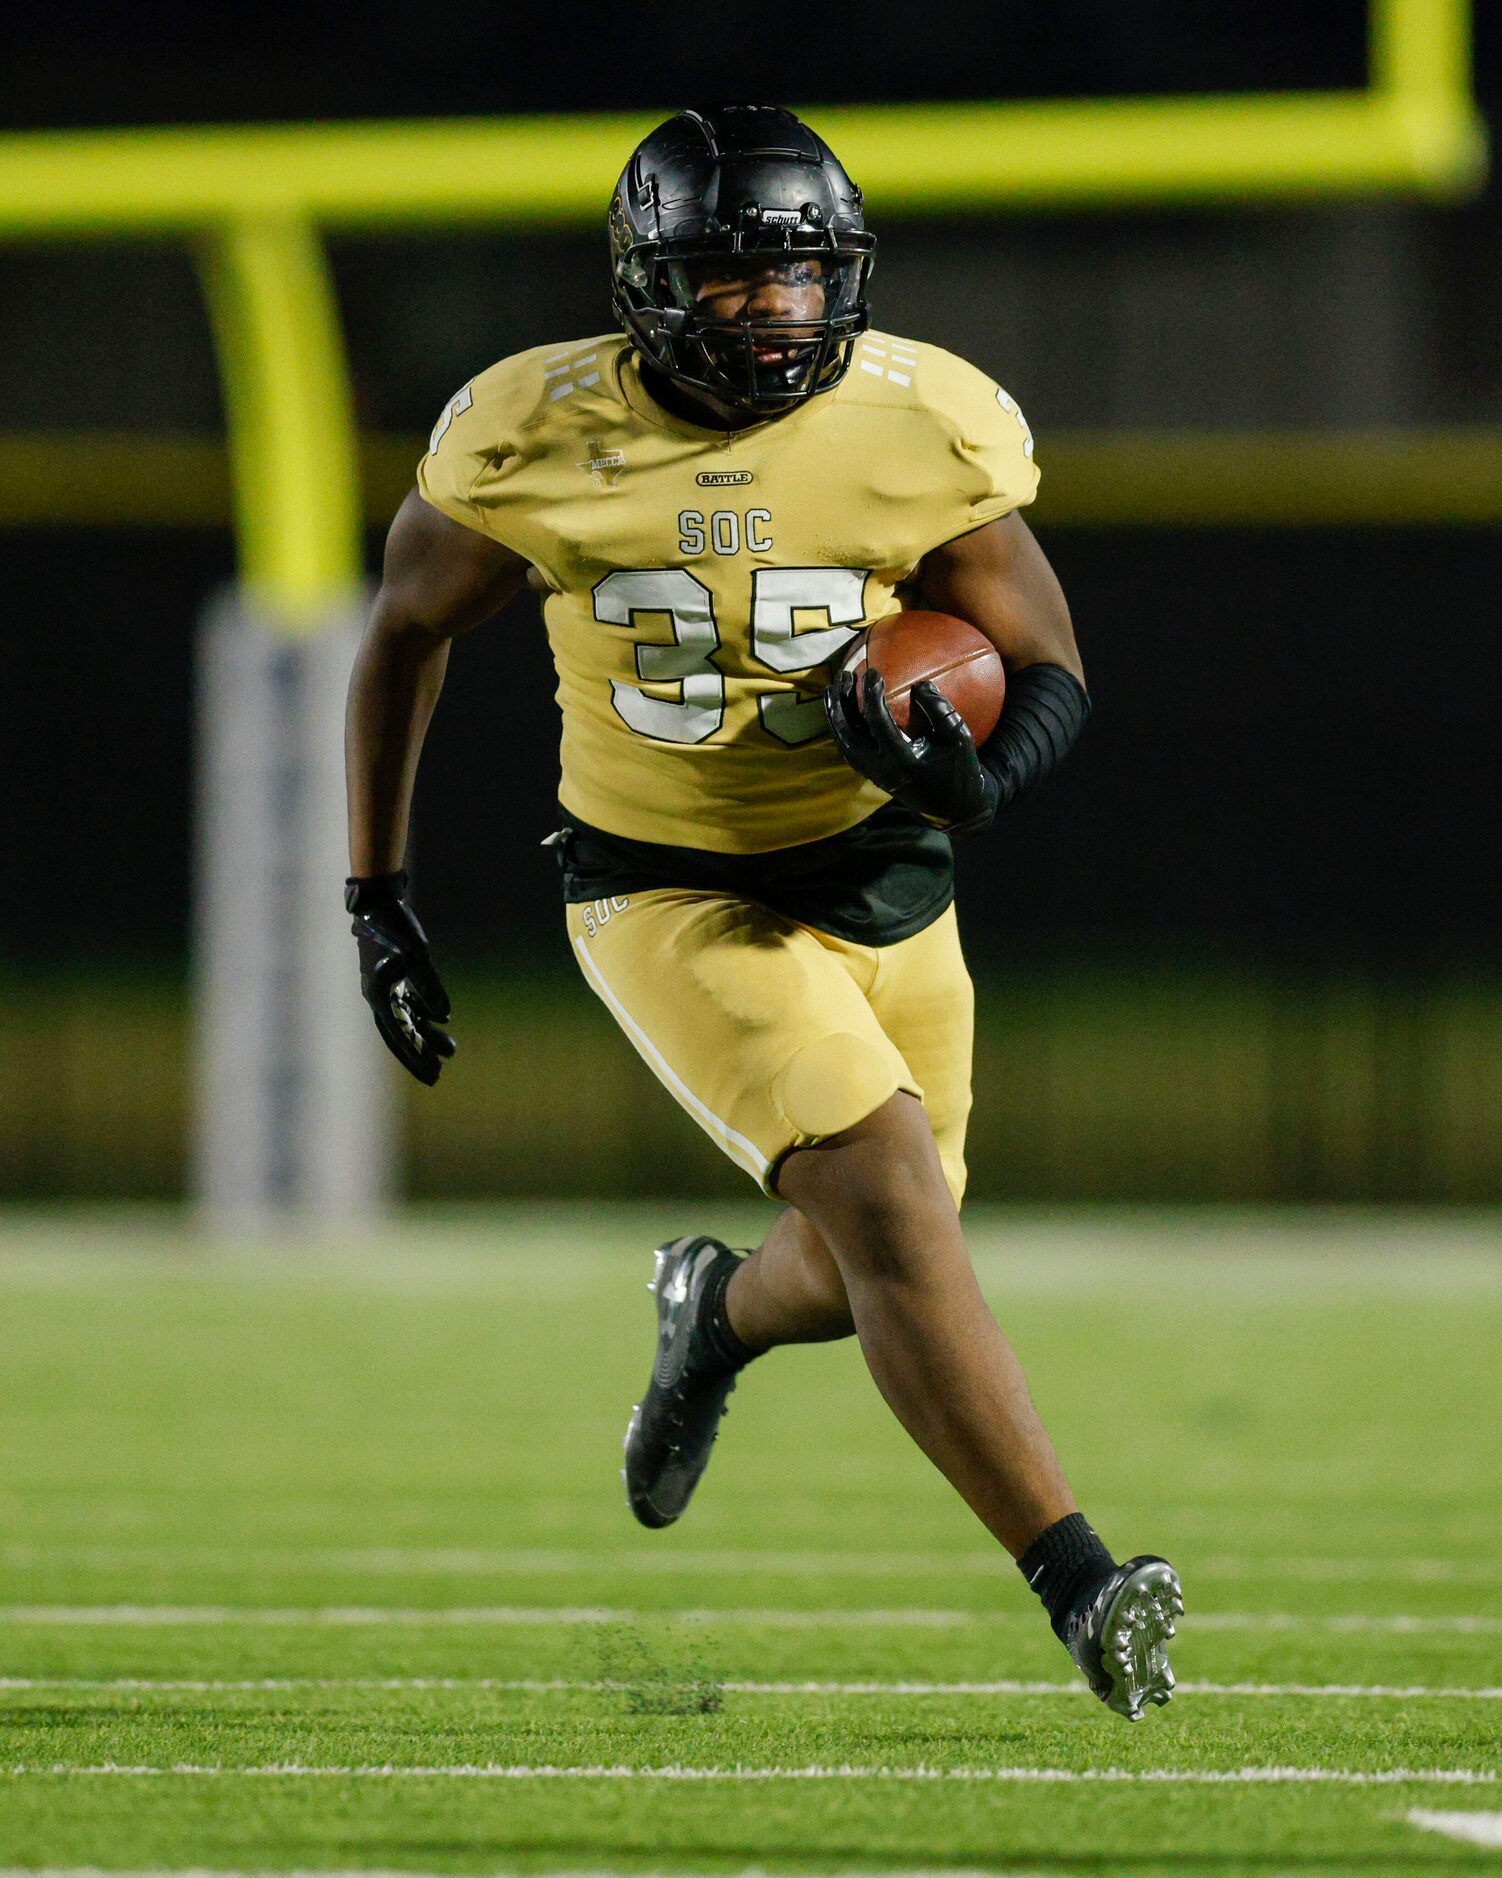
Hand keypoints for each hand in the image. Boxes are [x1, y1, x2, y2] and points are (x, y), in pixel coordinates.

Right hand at [345, 874, 455, 1084]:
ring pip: (407, 1019)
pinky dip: (423, 1013)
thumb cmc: (393, 925)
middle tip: (439, 1075)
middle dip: (419, 1055)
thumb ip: (428, 984)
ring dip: (426, 1035)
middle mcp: (379, 995)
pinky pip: (408, 1003)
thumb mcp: (414, 952)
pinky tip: (442, 1019)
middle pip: (401, 1034)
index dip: (415, 1057)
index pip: (399, 1035)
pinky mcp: (393, 976)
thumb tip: (445, 1015)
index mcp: (379, 994)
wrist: (377, 901)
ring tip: (450, 1050)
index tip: (433, 1074)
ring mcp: (385, 986)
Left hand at [825, 670, 998, 835]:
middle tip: (843, 675)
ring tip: (832, 688)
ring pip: (843, 742)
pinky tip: (842, 710)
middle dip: (841, 703)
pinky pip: (848, 750)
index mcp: (903, 761)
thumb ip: (941, 711)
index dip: (872, 695)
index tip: (873, 672)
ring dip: (835, 714)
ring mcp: (874, 775)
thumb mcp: (959, 738)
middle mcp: (882, 770)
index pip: (878, 723)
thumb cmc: (959, 767)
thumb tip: (919, 684)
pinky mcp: (872, 776)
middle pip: (848, 733)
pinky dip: (841, 728)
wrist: (953, 806)